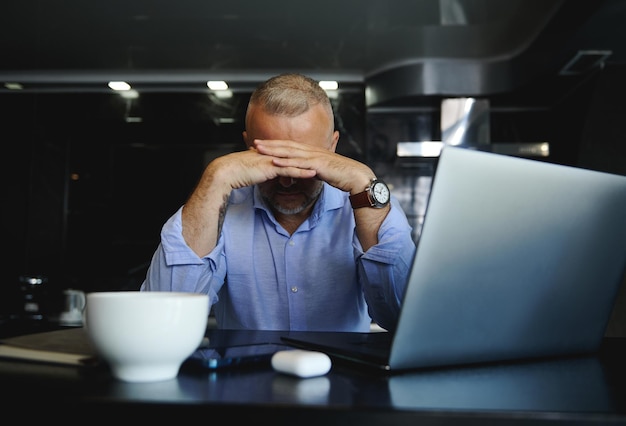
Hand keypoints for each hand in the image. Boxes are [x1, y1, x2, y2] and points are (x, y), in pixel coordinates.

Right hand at [209, 145, 317, 190]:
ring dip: (311, 163)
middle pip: (296, 154)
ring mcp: (272, 159)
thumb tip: (264, 173)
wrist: (225, 173)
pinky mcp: (270, 167)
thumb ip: (260, 170)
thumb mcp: (252, 171)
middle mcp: (273, 154)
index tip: (316, 157)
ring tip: (326, 166)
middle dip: (312, 156)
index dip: (303, 154)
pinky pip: (290, 169)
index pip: (290, 153)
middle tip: (327, 157)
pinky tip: (313, 174)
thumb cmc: (236, 173)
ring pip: (296, 161)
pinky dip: (302, 171)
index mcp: (269, 153)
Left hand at [252, 139, 374, 193]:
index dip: (276, 144)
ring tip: (259, 149)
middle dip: (270, 144)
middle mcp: (312, 151)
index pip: (291, 146)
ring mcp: (314, 157)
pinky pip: (299, 164)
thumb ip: (312, 169)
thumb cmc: (341, 175)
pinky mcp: (317, 165)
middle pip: (287, 145)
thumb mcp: (323, 171)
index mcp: (313, 152)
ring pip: (290, 152)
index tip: (263, 144)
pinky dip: (286, 162)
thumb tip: (305, 173)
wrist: (356, 177)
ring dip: (274, 150)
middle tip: (254, 142)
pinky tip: (275, 162)